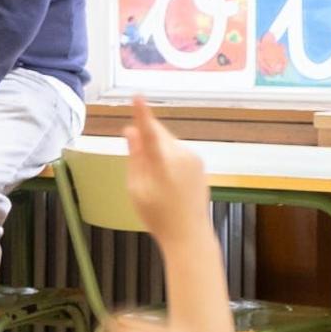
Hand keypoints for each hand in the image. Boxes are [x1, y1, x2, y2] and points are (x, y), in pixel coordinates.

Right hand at [122, 97, 234, 331]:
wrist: (189, 235)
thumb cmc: (157, 214)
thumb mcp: (136, 188)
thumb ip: (134, 157)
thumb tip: (131, 132)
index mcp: (163, 163)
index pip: (149, 132)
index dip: (141, 113)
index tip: (137, 96)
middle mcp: (182, 156)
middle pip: (159, 133)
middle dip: (145, 134)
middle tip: (130, 149)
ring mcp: (194, 159)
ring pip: (168, 142)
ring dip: (156, 147)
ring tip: (148, 174)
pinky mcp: (200, 165)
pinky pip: (177, 152)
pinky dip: (166, 156)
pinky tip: (163, 178)